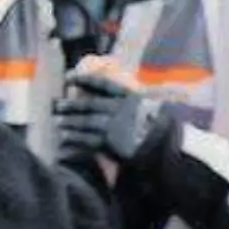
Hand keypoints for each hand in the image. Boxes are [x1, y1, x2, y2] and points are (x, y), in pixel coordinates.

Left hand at [54, 72, 171, 165]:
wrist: (170, 150)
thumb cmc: (165, 131)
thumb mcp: (155, 109)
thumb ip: (138, 104)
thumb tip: (133, 97)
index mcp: (131, 98)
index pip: (102, 84)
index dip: (83, 79)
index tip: (68, 77)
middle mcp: (119, 109)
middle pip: (88, 105)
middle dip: (71, 105)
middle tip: (57, 105)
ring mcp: (113, 126)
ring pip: (84, 122)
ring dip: (69, 122)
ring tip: (58, 123)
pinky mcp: (109, 143)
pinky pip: (85, 139)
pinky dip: (73, 139)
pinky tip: (65, 139)